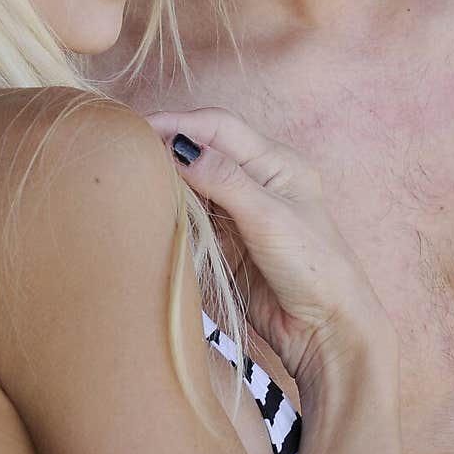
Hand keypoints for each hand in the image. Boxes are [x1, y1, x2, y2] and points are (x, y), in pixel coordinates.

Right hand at [145, 106, 392, 387]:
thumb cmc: (314, 268)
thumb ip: (225, 180)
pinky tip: (153, 210)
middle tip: (128, 153)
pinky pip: (194, 216)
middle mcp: (257, 179)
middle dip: (169, 146)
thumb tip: (181, 146)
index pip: (219, 127)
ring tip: (133, 179)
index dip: (178, 123)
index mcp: (276, 162)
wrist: (326, 330)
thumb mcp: (270, 217)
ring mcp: (241, 211)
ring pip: (195, 182)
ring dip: (168, 178)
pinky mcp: (229, 242)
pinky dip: (173, 210)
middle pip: (205, 149)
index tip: (139, 129)